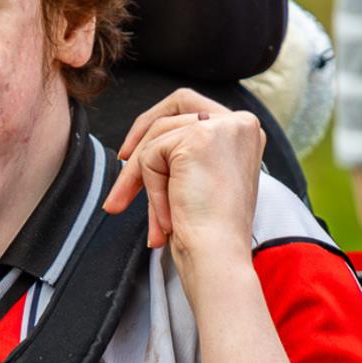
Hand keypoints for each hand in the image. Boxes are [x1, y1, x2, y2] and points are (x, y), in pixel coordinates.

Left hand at [102, 88, 265, 277]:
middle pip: (167, 118)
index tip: (128, 156)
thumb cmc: (208, 231)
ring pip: (155, 138)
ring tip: (155, 219)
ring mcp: (223, 126)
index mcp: (244, 132)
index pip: (187, 106)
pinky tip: (167, 215)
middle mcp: (240, 123)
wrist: (218, 256)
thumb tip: (131, 150)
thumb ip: (179, 154)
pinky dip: (151, 188)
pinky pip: (152, 155)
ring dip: (141, 179)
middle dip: (138, 152)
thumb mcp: (198, 180)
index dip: (153, 127)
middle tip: (118, 196)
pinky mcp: (200, 137)